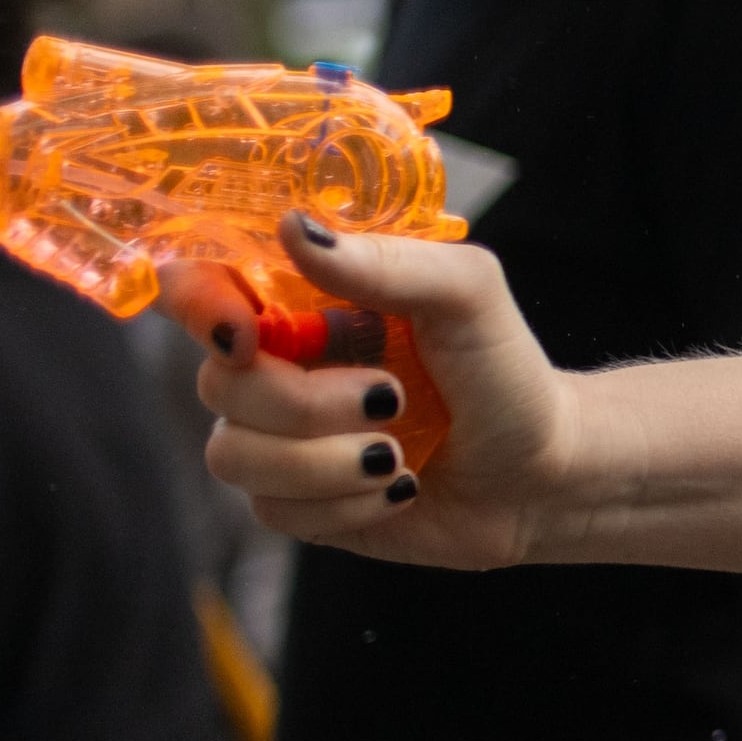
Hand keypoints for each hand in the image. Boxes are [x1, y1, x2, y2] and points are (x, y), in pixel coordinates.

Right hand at [170, 218, 569, 570]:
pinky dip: (346, 504)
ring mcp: (278, 438)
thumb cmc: (505, 371)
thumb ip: (386, 261)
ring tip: (397, 453)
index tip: (243, 332)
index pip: (199, 286)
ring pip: (233, 455)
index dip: (196, 305)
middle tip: (391, 399)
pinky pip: (272, 510)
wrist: (545, 472)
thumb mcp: (467, 294)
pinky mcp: (294, 502)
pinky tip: (399, 488)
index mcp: (302, 302)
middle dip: (304, 403)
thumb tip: (294, 230)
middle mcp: (276, 365)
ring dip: (327, 460)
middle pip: (216, 382)